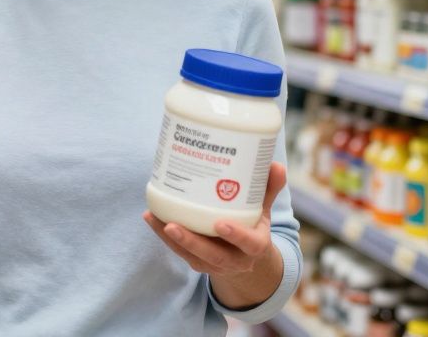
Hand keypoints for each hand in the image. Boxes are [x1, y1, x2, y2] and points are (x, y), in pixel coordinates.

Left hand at [144, 162, 286, 279]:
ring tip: (155, 218)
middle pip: (213, 255)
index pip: (249, 244)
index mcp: (256, 246)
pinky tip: (150, 217)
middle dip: (192, 242)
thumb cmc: (252, 226)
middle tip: (173, 225)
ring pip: (191, 255)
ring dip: (171, 239)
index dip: (236, 235)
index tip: (220, 224)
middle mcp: (235, 259)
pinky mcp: (197, 261)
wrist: (245, 257)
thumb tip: (276, 165)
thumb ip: (267, 189)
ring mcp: (214, 263)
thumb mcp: (263, 210)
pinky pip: (179, 251)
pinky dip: (163, 235)